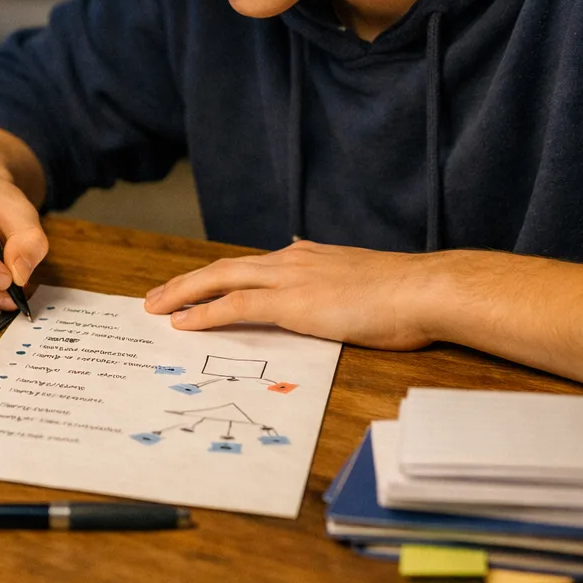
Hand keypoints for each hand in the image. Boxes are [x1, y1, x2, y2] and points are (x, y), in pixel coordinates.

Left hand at [142, 240, 442, 350]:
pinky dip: (204, 314)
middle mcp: (292, 260)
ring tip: (155, 309)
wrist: (426, 290)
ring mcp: (289, 279)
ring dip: (183, 294)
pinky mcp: (291, 302)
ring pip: (219, 281)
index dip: (219, 278)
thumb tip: (332, 294)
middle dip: (187, 283)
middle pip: (224, 268)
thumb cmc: (408, 296)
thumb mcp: (365, 285)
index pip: (251, 266)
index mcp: (309, 257)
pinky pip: (234, 306)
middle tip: (156, 297)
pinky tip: (183, 324)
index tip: (198, 287)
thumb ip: (340, 287)